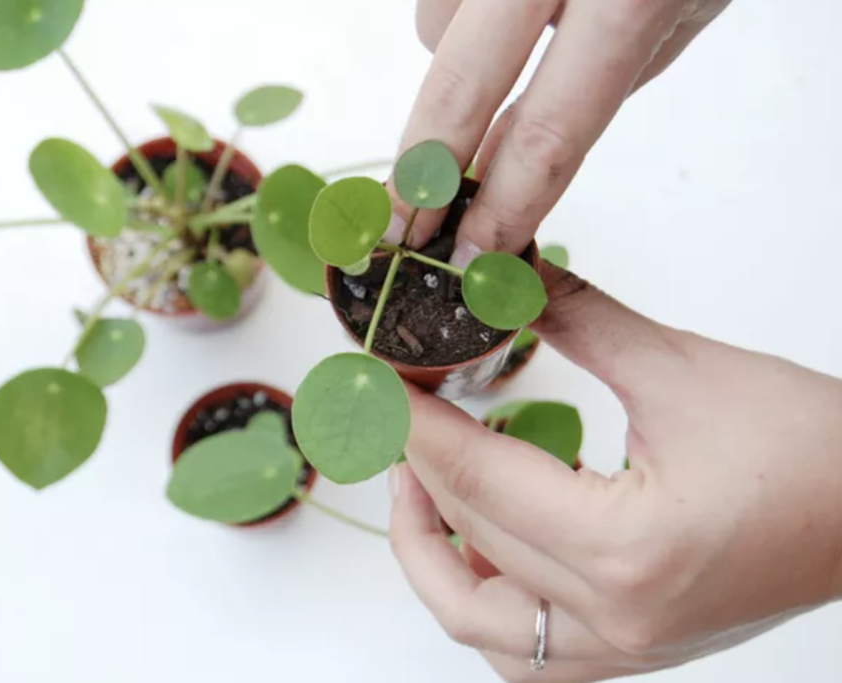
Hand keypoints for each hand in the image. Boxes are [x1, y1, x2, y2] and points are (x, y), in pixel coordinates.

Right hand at [388, 0, 731, 263]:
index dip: (505, 204)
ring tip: (495, 57)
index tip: (474, 256)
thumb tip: (497, 168)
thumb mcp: (668, 18)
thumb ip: (582, 95)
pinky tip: (494, 11)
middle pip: (459, 85)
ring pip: (432, 26)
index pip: (551, 129)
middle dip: (422, 171)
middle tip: (399, 232)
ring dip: (446, 65)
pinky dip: (453, 15)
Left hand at [389, 262, 841, 681]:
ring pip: (479, 625)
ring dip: (433, 558)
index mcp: (626, 550)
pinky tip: (482, 540)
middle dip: (413, 475)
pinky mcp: (636, 649)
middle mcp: (616, 618)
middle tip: (396, 421)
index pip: (477, 480)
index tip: (375, 385)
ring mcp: (625, 649)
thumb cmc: (813, 449)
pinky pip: (524, 649)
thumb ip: (578, 319)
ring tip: (424, 484)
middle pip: (465, 549)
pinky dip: (483, 597)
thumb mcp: (680, 368)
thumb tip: (507, 281)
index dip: (413, 424)